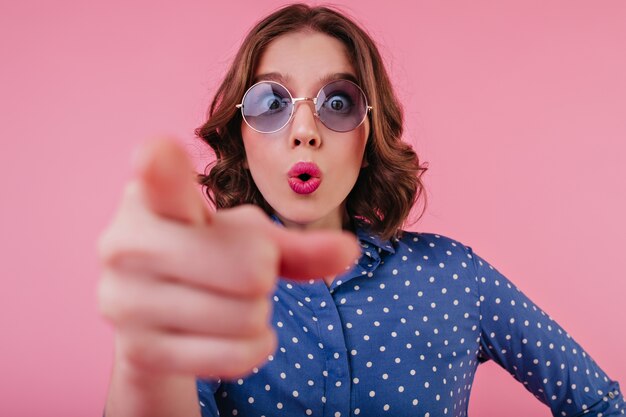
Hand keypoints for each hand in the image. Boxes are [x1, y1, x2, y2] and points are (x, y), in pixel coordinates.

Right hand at [97, 138, 359, 379]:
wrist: (151, 316)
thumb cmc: (206, 257)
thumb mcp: (248, 239)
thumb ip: (296, 243)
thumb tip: (348, 251)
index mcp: (150, 197)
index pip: (157, 176)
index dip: (160, 164)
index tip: (154, 153)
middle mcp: (124, 243)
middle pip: (251, 270)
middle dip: (264, 276)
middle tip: (240, 274)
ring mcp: (124, 301)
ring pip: (247, 316)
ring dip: (258, 314)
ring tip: (227, 301)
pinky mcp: (138, 351)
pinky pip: (236, 355)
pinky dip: (253, 348)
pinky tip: (232, 334)